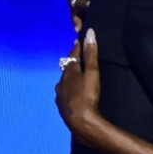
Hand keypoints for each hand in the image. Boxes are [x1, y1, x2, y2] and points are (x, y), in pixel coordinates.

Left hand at [55, 29, 102, 143]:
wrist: (80, 121)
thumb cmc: (87, 95)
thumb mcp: (92, 73)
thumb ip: (91, 54)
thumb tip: (89, 32)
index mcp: (68, 72)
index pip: (72, 56)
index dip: (76, 49)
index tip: (78, 41)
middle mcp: (61, 82)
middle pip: (66, 69)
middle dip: (71, 63)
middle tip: (77, 58)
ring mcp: (60, 95)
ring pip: (63, 82)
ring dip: (68, 77)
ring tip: (75, 76)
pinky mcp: (61, 106)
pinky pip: (63, 93)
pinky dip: (68, 89)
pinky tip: (71, 94)